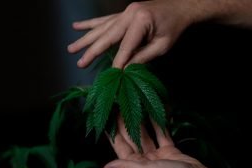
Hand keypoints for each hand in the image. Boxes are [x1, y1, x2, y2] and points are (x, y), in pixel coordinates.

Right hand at [68, 0, 199, 68]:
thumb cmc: (174, 27)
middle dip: (92, 51)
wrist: (180, 7)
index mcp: (141, 21)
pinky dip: (90, 24)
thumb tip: (125, 69)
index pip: (125, 46)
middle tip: (79, 63)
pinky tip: (77, 26)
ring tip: (71, 48)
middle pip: (106, 36)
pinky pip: (103, 19)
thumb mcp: (162, 46)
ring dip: (85, 38)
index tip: (110, 75)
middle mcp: (129, 14)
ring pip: (101, 27)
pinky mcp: (123, 13)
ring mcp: (124, 12)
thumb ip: (142, 56)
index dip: (118, 62)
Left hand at [103, 116, 210, 167]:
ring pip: (146, 135)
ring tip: (134, 108)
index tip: (107, 120)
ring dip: (140, 122)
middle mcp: (144, 160)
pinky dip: (158, 125)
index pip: (121, 146)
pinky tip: (154, 114)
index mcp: (136, 165)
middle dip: (125, 124)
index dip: (113, 134)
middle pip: (132, 138)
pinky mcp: (169, 150)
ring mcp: (157, 155)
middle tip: (119, 108)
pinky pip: (161, 135)